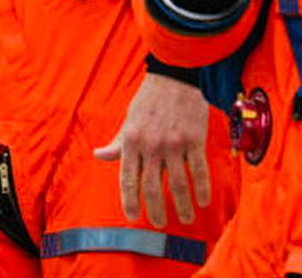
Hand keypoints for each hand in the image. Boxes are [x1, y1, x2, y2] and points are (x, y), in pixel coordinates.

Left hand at [93, 72, 213, 226]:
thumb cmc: (148, 101)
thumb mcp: (128, 121)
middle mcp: (151, 146)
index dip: (129, 201)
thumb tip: (98, 155)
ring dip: (182, 206)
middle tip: (158, 224)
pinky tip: (203, 202)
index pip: (128, 179)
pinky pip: (199, 171)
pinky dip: (202, 190)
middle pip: (152, 187)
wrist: (174, 77)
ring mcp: (174, 144)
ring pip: (178, 185)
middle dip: (155, 210)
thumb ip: (117, 143)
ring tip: (185, 219)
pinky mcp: (194, 140)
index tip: (132, 217)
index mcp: (131, 141)